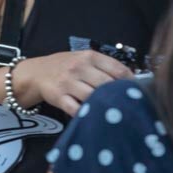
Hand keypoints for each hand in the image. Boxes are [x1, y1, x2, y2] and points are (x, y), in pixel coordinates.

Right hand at [12, 50, 133, 115]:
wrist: (36, 72)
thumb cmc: (65, 66)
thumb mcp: (84, 59)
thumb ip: (104, 66)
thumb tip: (132, 80)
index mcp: (89, 56)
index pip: (118, 69)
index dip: (130, 83)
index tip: (136, 92)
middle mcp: (78, 68)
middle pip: (107, 84)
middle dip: (118, 96)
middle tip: (126, 105)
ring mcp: (67, 82)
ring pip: (93, 97)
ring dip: (103, 106)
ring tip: (112, 112)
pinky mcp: (58, 97)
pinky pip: (76, 109)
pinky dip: (85, 114)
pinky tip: (92, 115)